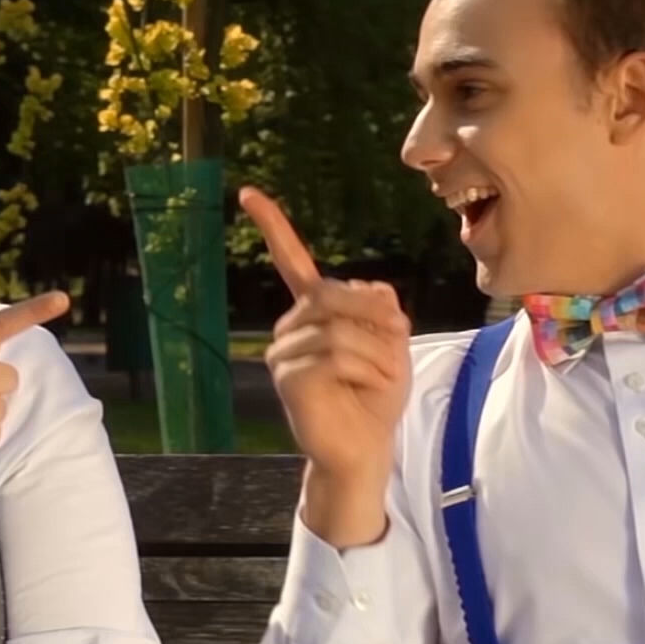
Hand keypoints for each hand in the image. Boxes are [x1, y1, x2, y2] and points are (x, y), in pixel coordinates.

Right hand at [241, 187, 409, 547]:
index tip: (247, 192)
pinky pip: (335, 354)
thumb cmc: (375, 398)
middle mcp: (291, 326)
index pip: (290, 261)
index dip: (271, 225)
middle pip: (334, 292)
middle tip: (397, 345)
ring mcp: (284, 351)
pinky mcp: (289, 377)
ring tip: (386, 376)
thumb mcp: (392, 345)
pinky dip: (366, 368)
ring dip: (377, 350)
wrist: (364, 450)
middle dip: (376, 317)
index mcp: (312, 312)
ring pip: (339, 327)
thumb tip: (375, 288)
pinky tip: (370, 386)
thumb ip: (382, 310)